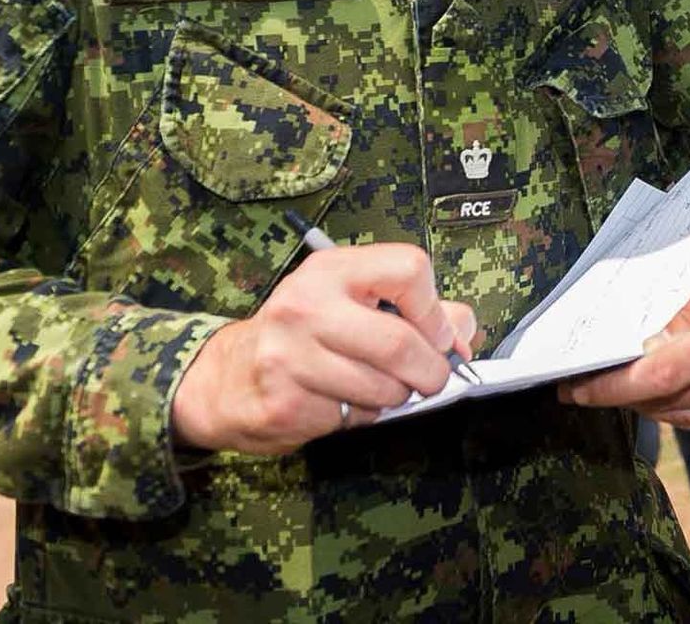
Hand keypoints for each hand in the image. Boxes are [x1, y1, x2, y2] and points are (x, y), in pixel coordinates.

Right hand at [171, 242, 480, 454]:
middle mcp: (307, 307)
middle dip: (430, 371)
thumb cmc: (303, 333)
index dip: (436, 310)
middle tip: (430, 378)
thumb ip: (414, 309)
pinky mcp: (286, 403)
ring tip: (373, 386)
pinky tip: (340, 401)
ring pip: (384, 389)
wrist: (227, 377)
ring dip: (395, 397)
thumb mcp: (351, 300)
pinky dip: (363, 416)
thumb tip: (463, 330)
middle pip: (402, 344)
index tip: (437, 333)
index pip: (410, 270)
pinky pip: (355, 419)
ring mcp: (291, 357)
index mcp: (330, 270)